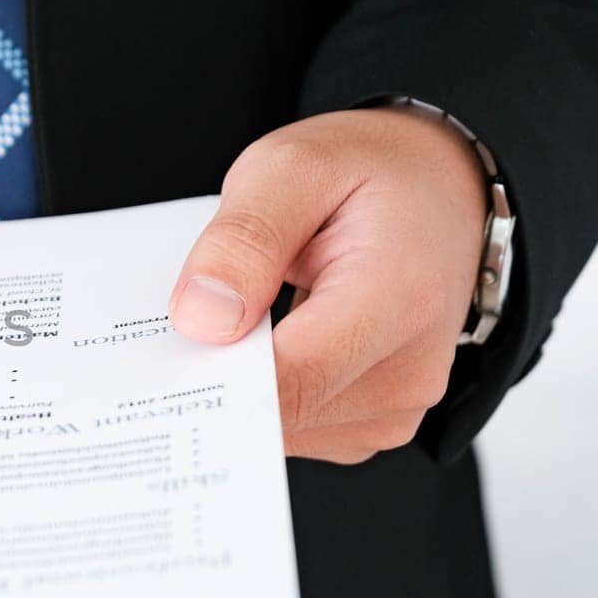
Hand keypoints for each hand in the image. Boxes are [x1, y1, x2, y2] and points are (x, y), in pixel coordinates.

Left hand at [168, 108, 486, 462]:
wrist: (442, 189)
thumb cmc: (369, 173)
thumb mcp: (293, 169)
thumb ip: (244, 240)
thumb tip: (200, 320)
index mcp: (398, 298)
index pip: (289, 379)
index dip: (213, 380)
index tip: (155, 364)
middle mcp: (410, 371)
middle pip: (278, 412)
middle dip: (215, 378)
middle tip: (174, 329)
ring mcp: (398, 406)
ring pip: (279, 429)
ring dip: (239, 384)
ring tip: (236, 317)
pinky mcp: (378, 421)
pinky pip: (296, 426)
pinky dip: (264, 391)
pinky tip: (258, 341)